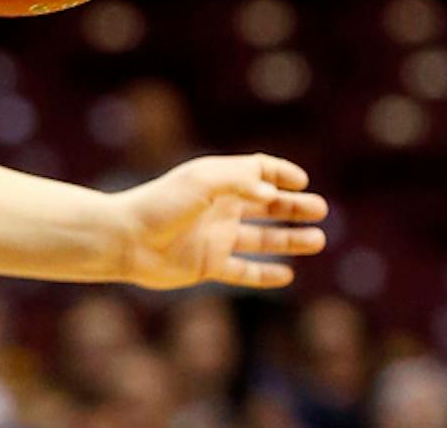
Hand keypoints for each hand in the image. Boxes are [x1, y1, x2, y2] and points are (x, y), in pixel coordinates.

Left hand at [111, 154, 327, 289]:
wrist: (126, 239)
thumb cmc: (160, 204)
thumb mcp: (201, 182)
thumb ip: (239, 181)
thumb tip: (273, 195)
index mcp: (216, 181)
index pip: (256, 171)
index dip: (279, 173)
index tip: (301, 181)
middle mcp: (218, 208)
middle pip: (265, 205)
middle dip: (293, 207)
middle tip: (320, 211)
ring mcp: (215, 237)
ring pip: (261, 238)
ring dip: (289, 239)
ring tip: (318, 240)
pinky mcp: (208, 265)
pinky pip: (243, 271)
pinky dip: (265, 273)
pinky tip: (287, 274)